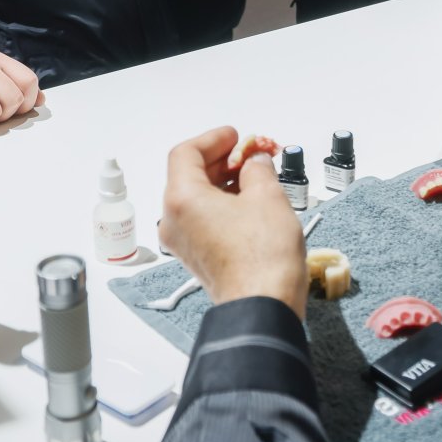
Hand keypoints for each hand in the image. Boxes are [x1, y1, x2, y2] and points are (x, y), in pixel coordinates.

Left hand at [160, 126, 306, 317]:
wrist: (262, 306)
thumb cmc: (262, 256)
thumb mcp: (267, 196)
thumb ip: (257, 168)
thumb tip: (254, 162)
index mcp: (182, 199)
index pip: (186, 153)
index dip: (213, 139)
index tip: (236, 136)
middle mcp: (174, 220)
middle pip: (189, 175)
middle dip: (222, 160)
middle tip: (252, 153)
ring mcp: (183, 242)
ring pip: (197, 198)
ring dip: (224, 182)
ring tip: (257, 175)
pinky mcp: (197, 257)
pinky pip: (203, 218)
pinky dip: (222, 203)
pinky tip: (250, 200)